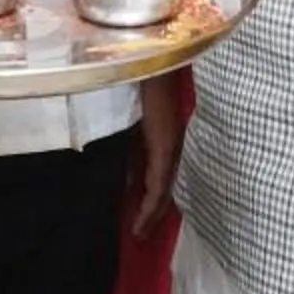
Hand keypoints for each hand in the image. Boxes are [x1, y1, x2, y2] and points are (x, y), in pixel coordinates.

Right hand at [131, 73, 185, 236]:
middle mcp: (170, 144)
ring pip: (163, 190)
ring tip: (139, 234)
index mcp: (163, 137)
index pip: (159, 176)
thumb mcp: (129, 117)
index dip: (150, 200)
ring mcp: (170, 145)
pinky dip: (150, 204)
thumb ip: (129, 142)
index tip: (138, 220)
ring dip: (151, 214)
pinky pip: (158, 183)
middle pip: (164, 188)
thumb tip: (122, 170)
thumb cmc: (137, 79)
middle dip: (152, 214)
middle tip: (139, 236)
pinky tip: (140, 220)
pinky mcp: (165, 145)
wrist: (148, 57)